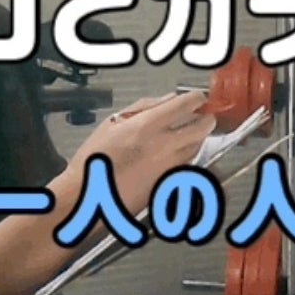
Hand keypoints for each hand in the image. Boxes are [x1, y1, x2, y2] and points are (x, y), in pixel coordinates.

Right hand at [63, 91, 215, 216]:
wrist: (88, 196)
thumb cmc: (94, 159)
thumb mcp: (112, 123)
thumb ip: (143, 107)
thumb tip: (168, 99)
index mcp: (147, 126)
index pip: (186, 105)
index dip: (196, 98)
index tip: (197, 98)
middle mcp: (164, 146)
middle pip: (202, 127)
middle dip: (206, 118)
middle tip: (202, 114)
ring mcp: (170, 166)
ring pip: (198, 146)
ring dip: (198, 136)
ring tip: (187, 132)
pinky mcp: (170, 183)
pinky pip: (188, 164)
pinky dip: (188, 155)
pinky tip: (176, 153)